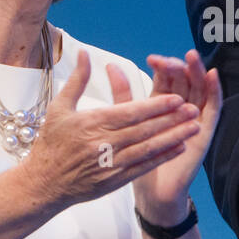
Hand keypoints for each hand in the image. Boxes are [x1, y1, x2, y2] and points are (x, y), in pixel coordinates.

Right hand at [16, 49, 200, 215]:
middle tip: (194, 109)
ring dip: (174, 137)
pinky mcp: (116, 180)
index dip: (156, 106)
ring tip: (194, 127)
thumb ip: (77, 80)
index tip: (176, 98)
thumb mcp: (59, 108)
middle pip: (144, 129)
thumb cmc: (51, 144)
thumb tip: (85, 53)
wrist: (43, 184)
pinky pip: (144, 167)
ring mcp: (111, 164)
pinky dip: (163, 157)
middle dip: (172, 119)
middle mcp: (104, 144)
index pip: (131, 112)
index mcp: (92, 123)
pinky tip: (179, 147)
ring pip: (149, 148)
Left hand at [128, 49, 221, 223]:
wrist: (152, 190)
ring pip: (199, 89)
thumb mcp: (127, 122)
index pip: (166, 79)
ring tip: (192, 57)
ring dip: (197, 71)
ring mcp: (194, 119)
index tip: (153, 59)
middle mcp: (180, 109)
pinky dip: (215, 90)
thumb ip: (122, 94)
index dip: (162, 67)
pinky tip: (212, 75)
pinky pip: (213, 108)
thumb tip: (110, 66)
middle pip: (184, 80)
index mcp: (161, 105)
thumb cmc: (138, 158)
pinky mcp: (205, 131)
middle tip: (171, 60)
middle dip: (179, 67)